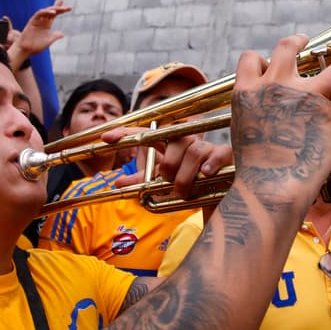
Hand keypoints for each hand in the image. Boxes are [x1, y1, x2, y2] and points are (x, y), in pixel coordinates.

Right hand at [9, 0, 70, 60]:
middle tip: (69, 7)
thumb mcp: (49, 41)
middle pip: (51, 11)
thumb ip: (55, 36)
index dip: (61, 10)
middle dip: (59, 7)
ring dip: (54, 9)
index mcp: (47, 25)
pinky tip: (53, 12)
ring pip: (46, 11)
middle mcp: (43, 21)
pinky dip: (46, 12)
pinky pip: (39, 14)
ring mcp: (37, 20)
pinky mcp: (32, 21)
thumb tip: (62, 34)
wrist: (27, 50)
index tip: (70, 8)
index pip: (54, 15)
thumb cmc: (36, 46)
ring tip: (62, 9)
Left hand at [111, 129, 233, 198]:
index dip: (125, 133)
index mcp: (171, 145)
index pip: (146, 134)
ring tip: (185, 192)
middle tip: (170, 183)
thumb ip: (144, 181)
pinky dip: (210, 165)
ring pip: (192, 152)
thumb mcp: (165, 184)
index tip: (105, 137)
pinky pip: (216, 153)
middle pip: (173, 144)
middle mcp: (188, 141)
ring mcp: (207, 146)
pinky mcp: (225, 154)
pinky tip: (206, 174)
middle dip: (168, 168)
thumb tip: (117, 183)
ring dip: (185, 178)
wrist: (221, 196)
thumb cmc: (190, 186)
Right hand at [229, 34, 330, 214]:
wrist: (269, 188)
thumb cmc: (255, 170)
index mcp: (247, 92)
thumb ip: (254, 112)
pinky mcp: (327, 112)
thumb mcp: (244, 132)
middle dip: (298, 40)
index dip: (263, 58)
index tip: (271, 62)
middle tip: (304, 40)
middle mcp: (274, 86)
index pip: (251, 58)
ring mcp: (303, 96)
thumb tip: (265, 109)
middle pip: (287, 46)